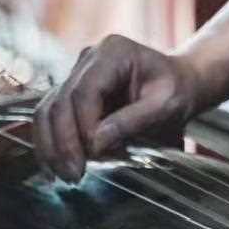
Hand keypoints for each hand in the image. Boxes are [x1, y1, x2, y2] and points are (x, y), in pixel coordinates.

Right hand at [33, 35, 203, 180]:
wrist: (180, 84)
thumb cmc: (178, 91)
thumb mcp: (167, 105)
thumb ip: (133, 121)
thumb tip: (95, 143)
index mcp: (113, 52)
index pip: (85, 91)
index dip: (83, 126)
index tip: (94, 155)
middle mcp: (88, 60)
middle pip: (59, 102)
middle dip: (64, 142)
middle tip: (74, 175)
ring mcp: (77, 76)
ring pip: (47, 111)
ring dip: (52, 147)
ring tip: (64, 176)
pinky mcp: (73, 94)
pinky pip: (52, 119)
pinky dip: (52, 144)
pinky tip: (57, 167)